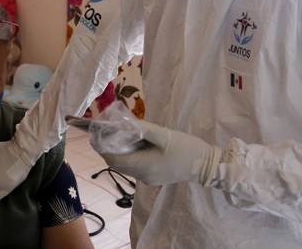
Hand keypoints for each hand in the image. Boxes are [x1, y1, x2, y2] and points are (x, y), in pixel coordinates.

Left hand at [100, 119, 221, 186]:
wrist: (208, 165)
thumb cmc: (186, 148)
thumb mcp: (164, 135)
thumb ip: (143, 129)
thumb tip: (123, 123)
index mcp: (143, 166)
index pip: (113, 158)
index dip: (101, 146)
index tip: (93, 133)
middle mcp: (142, 176)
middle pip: (117, 162)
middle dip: (107, 147)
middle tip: (102, 130)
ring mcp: (148, 178)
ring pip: (125, 164)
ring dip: (118, 150)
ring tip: (115, 133)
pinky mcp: (153, 176)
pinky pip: (135, 166)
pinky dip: (129, 154)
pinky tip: (133, 142)